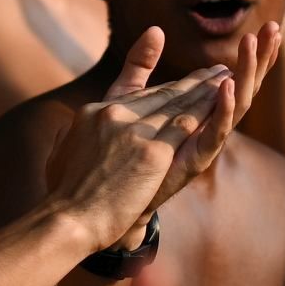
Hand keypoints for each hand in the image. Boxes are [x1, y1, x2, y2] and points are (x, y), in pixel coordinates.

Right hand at [40, 28, 240, 249]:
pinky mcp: (153, 152)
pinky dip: (207, 109)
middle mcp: (114, 113)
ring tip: (226, 76)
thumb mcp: (58, 156)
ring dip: (205, 89)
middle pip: (162, 94)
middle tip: (215, 69)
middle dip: (192, 82)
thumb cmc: (62, 197)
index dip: (163, 80)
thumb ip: (65, 138)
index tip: (176, 65)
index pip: (136, 92)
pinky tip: (223, 98)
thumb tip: (62, 131)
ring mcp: (134, 130)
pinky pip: (186, 124)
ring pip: (178, 104)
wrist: (69, 220)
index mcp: (93, 111)